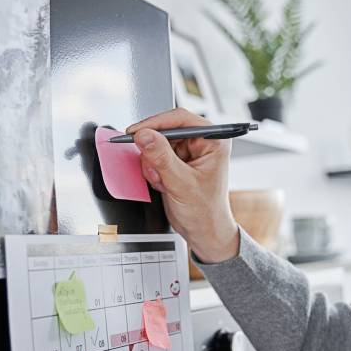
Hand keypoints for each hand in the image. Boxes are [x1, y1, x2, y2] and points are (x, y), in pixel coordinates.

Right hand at [127, 108, 239, 262]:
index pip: (180, 119)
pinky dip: (153, 170)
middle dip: (154, 152)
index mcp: (214, 140)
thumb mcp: (182, 184)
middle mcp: (202, 142)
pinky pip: (154, 155)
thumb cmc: (206, 212)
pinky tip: (164, 183)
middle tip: (154, 168)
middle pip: (165, 130)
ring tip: (164, 181)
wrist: (204, 231)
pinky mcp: (177, 161)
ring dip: (153, 164)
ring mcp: (188, 151)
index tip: (137, 132)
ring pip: (156, 143)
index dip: (155, 123)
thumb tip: (145, 136)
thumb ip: (161, 158)